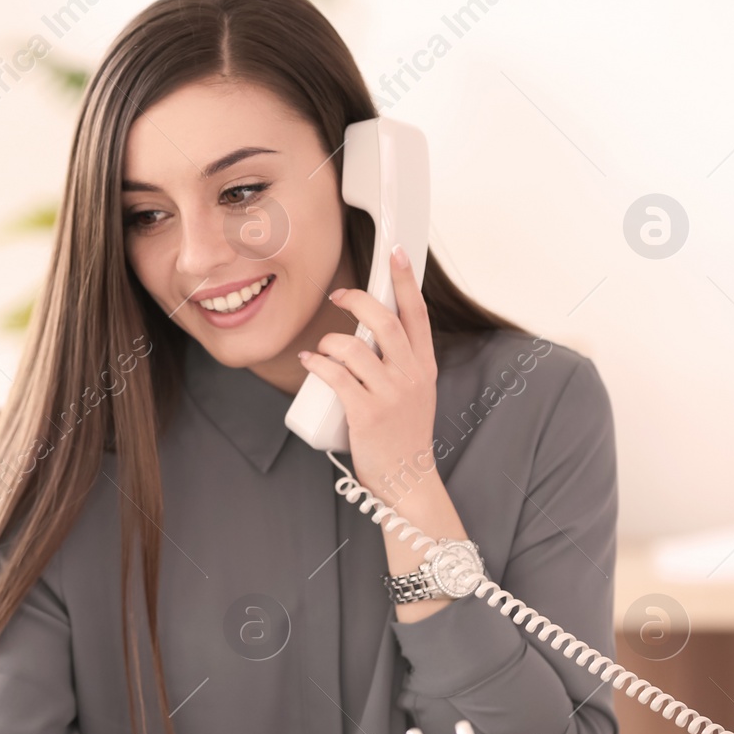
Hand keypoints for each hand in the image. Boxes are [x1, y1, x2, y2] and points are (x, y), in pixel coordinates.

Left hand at [297, 244, 436, 499]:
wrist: (406, 479)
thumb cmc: (404, 434)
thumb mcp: (415, 393)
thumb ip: (401, 363)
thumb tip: (370, 333)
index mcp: (424, 367)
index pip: (418, 314)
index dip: (406, 281)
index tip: (396, 253)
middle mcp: (411, 376)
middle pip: (384, 321)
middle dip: (357, 299)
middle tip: (338, 295)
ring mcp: (391, 395)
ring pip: (354, 347)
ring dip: (330, 340)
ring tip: (322, 348)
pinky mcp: (367, 414)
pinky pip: (336, 376)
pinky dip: (317, 362)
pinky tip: (309, 360)